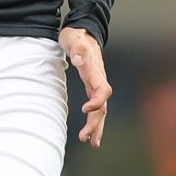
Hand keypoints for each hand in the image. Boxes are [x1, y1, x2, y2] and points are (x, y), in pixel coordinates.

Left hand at [60, 27, 111, 147]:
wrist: (83, 32)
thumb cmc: (76, 35)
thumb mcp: (72, 38)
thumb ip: (76, 48)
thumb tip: (76, 59)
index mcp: (94, 70)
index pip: (102, 89)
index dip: (97, 101)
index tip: (85, 109)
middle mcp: (99, 80)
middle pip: (102, 105)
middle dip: (95, 123)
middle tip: (84, 138)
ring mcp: (97, 85)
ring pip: (102, 110)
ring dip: (97, 127)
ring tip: (92, 143)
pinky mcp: (93, 88)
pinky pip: (98, 108)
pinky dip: (95, 122)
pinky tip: (91, 135)